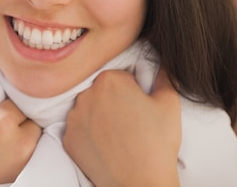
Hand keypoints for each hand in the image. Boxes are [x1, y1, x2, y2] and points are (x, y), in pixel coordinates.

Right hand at [0, 73, 41, 186]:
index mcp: (1, 125)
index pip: (18, 96)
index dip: (7, 94)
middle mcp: (20, 142)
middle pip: (31, 111)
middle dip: (18, 108)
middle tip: (0, 111)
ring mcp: (26, 158)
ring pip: (36, 127)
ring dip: (24, 123)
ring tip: (4, 125)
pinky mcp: (26, 168)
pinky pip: (35, 143)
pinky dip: (25, 138)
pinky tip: (7, 139)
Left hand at [63, 68, 180, 186]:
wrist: (139, 183)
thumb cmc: (157, 144)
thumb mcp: (169, 103)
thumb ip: (164, 75)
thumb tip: (162, 62)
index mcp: (109, 80)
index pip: (120, 76)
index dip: (133, 91)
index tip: (140, 107)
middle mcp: (86, 94)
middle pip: (101, 91)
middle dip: (114, 101)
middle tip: (131, 122)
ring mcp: (73, 117)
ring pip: (88, 109)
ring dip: (99, 116)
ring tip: (119, 135)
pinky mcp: (67, 138)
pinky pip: (79, 129)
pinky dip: (90, 135)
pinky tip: (106, 145)